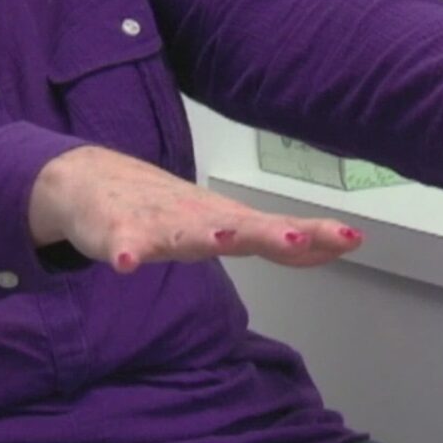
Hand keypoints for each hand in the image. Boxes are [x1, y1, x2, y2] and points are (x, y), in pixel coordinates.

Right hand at [29, 146, 363, 272]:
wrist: (90, 179)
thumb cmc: (165, 207)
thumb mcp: (221, 224)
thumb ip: (268, 238)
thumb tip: (319, 246)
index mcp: (225, 220)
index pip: (278, 230)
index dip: (313, 237)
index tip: (351, 238)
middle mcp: (198, 218)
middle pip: (238, 227)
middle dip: (268, 233)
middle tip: (294, 235)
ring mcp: (156, 223)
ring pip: (182, 232)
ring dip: (205, 234)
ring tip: (222, 238)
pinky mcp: (115, 231)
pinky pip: (120, 244)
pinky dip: (125, 252)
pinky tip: (126, 262)